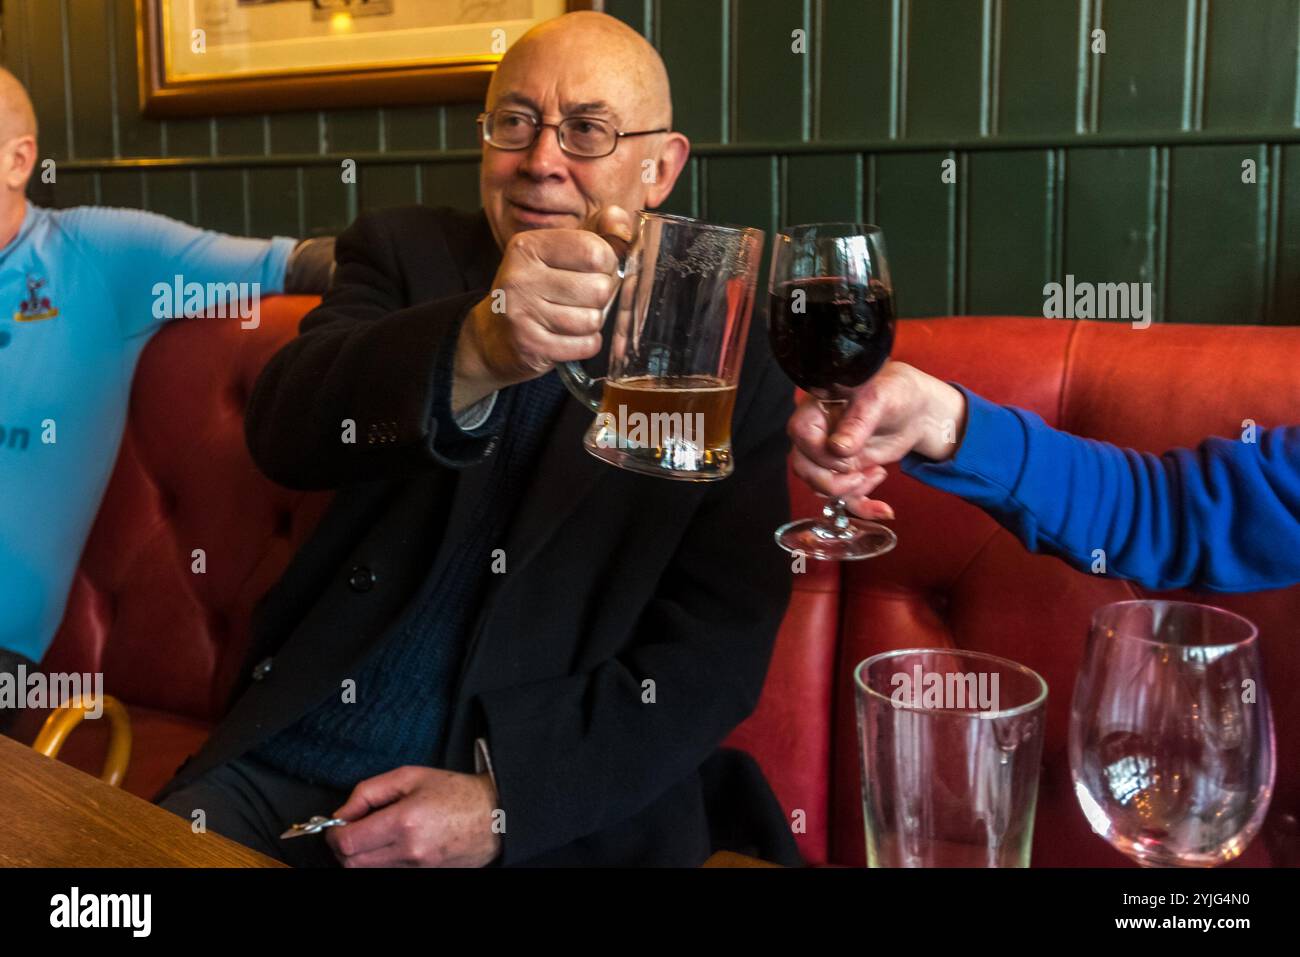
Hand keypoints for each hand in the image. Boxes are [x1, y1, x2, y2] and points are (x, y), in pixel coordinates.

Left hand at [325, 766, 501, 867]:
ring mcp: (417, 869)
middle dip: (343, 847)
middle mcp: (409, 851)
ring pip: (367, 872)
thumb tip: (343, 812)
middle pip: (352, 863)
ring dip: (360, 856)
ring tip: (373, 836)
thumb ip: (369, 791)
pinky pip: (388, 874)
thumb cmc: (456, 793)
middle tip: (352, 829)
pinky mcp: (424, 877)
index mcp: (404, 821)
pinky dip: (380, 863)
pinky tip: (390, 846)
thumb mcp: (411, 776)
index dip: (334, 833)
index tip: (337, 824)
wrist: (495, 817)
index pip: (348, 842)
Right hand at [452, 206, 634, 411]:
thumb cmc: (536, 290)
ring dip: (591, 323)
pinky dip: (585, 345)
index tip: (594, 271)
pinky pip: (586, 345)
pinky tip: (567, 338)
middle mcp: (520, 277)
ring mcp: (522, 313)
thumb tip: (621, 221)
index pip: (596, 251)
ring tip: (571, 319)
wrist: (494, 337)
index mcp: (528, 246)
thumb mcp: (559, 254)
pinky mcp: (530, 346)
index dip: (608, 264)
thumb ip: (595, 233)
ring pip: (594, 320)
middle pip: (599, 288)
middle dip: (600, 298)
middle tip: (580, 300)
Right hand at [787, 361, 967, 518]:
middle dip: (832, 481)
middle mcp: (819, 433)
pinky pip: (843, 497)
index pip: (800, 433)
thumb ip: (858, 422)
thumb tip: (838, 448)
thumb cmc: (895, 392)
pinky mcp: (846, 472)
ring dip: (850, 491)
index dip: (821, 452)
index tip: (847, 454)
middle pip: (804, 466)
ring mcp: (831, 455)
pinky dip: (863, 507)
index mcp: (818, 407)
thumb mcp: (880, 400)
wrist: (916, 409)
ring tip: (877, 473)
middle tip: (858, 474)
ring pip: (820, 486)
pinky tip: (883, 509)